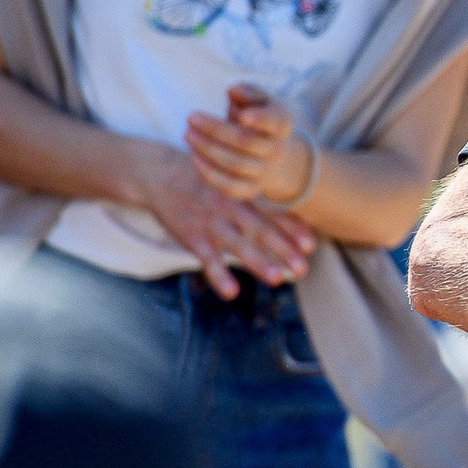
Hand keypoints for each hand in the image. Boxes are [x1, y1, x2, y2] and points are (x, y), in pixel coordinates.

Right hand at [132, 144, 317, 295]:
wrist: (157, 175)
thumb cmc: (206, 184)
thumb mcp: (233, 185)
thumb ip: (260, 202)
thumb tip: (297, 223)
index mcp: (243, 195)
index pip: (272, 212)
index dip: (292, 228)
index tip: (311, 245)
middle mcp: (230, 208)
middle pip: (260, 229)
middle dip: (282, 249)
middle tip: (302, 269)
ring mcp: (210, 223)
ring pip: (236, 244)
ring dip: (257, 262)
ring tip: (277, 279)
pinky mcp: (191, 237)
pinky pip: (207, 258)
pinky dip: (218, 275)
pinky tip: (231, 292)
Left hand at [184, 84, 311, 203]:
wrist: (274, 157)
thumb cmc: (258, 120)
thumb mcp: (259, 101)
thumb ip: (247, 92)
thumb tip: (233, 91)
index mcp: (281, 125)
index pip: (275, 123)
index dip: (261, 120)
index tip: (242, 116)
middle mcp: (276, 150)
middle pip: (246, 142)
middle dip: (215, 130)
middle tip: (191, 118)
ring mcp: (264, 172)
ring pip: (236, 165)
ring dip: (207, 149)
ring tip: (187, 134)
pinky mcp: (251, 189)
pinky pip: (230, 187)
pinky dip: (210, 175)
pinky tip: (194, 157)